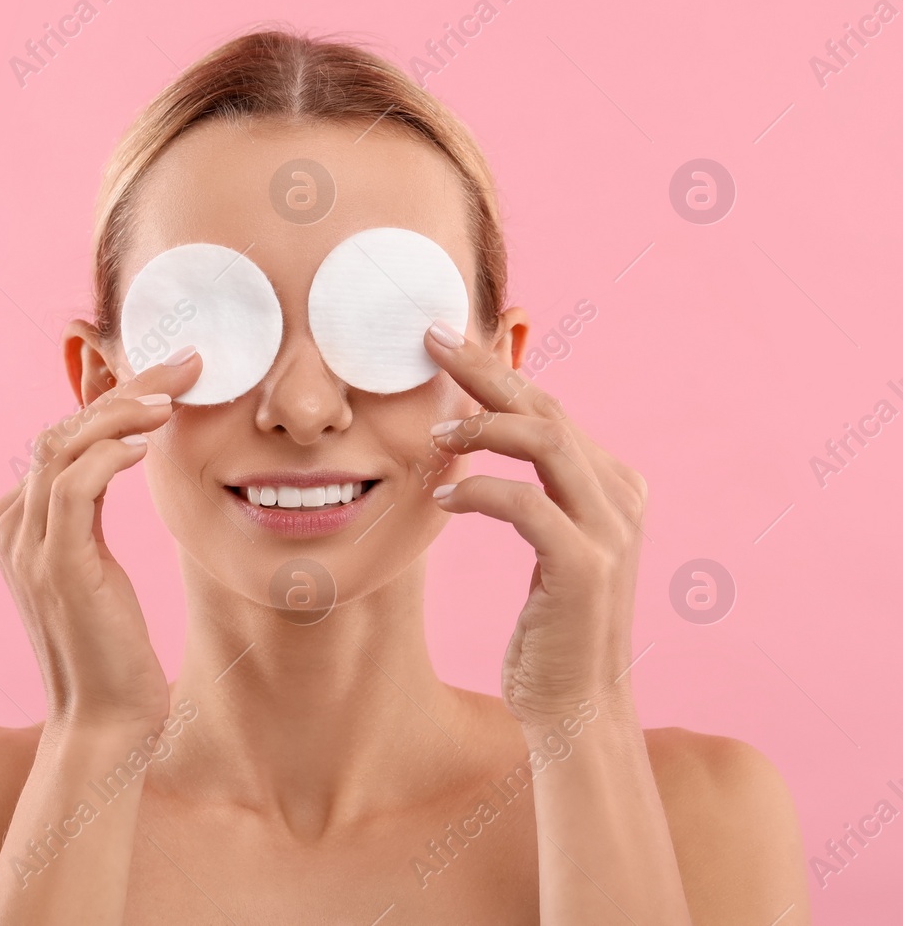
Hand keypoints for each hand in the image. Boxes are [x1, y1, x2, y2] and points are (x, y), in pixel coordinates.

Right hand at [0, 350, 202, 736]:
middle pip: (62, 430)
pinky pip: (74, 486)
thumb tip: (123, 462)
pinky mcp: (56, 564)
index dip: (113, 399)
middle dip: (124, 387)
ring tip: (175, 392)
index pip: (62, 437)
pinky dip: (109, 453)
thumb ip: (91, 518)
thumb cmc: (113, 649)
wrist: (105, 722)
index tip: (168, 375)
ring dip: (122, 411)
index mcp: (17, 523)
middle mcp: (12, 526)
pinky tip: (149, 441)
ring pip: (64, 447)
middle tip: (183, 362)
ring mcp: (27, 545)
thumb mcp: (99, 569)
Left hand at [422, 321, 646, 726]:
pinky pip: (525, 505)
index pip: (550, 409)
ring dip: (480, 428)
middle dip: (486, 371)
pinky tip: (444, 501)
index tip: (445, 343)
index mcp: (614, 485)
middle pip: (547, 410)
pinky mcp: (584, 568)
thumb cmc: (553, 627)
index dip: (498, 371)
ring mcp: (610, 532)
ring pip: (544, 442)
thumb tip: (481, 431)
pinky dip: (478, 492)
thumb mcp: (548, 544)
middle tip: (431, 343)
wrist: (579, 708)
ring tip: (433, 436)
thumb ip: (535, 489)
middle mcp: (622, 498)